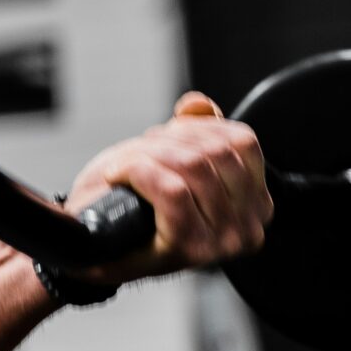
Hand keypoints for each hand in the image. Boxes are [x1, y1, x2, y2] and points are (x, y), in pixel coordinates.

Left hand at [61, 93, 272, 284]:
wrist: (94, 245)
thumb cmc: (132, 203)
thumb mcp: (169, 158)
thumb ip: (194, 130)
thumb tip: (198, 104)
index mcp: (256, 205)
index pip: (243, 142)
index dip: (197, 127)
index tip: (166, 136)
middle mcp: (248, 227)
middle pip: (214, 152)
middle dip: (166, 141)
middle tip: (138, 152)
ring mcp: (221, 241)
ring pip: (192, 166)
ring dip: (146, 154)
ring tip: (124, 164)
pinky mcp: (189, 247)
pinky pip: (171, 189)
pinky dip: (136, 171)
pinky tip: (116, 174)